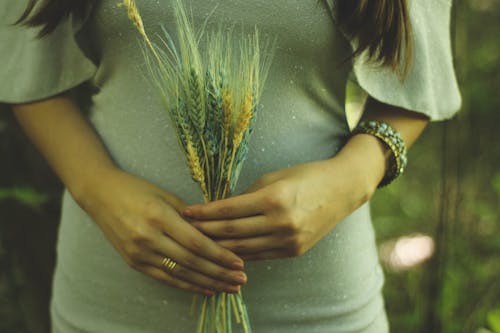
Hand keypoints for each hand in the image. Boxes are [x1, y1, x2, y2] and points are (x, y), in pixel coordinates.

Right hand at [75, 167, 246, 294]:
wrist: (100, 195)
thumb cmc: (136, 189)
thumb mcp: (166, 195)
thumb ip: (190, 216)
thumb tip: (218, 233)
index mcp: (159, 217)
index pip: (196, 242)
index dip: (220, 255)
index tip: (239, 262)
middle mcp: (148, 238)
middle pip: (191, 262)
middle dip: (219, 273)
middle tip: (241, 280)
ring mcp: (138, 253)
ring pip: (180, 274)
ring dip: (207, 283)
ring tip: (229, 288)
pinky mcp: (134, 262)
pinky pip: (165, 278)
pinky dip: (187, 285)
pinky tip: (206, 289)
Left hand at [182, 147, 378, 260]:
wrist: (342, 190)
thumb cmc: (306, 176)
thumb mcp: (274, 178)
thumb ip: (247, 196)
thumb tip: (220, 209)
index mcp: (274, 198)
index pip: (228, 210)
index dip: (204, 213)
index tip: (186, 211)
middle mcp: (281, 223)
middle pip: (231, 232)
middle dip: (205, 231)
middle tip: (185, 229)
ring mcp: (289, 241)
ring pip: (242, 249)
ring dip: (218, 246)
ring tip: (199, 241)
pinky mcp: (294, 251)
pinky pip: (259, 255)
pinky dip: (239, 253)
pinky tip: (224, 249)